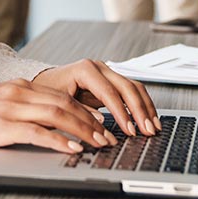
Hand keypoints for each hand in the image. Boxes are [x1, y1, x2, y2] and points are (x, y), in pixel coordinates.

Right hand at [0, 76, 120, 154]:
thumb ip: (27, 103)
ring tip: (97, 142)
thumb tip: (53, 116)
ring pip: (56, 115)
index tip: (100, 121)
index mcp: (21, 86)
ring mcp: (12, 108)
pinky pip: (38, 133)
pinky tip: (71, 147)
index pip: (61, 95)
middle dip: (89, 121)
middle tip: (106, 135)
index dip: (84, 108)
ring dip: (81, 130)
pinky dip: (58, 140)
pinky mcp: (5, 126)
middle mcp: (20, 93)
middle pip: (64, 104)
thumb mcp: (4, 99)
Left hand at [32, 59, 160, 138]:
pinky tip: (148, 119)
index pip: (109, 92)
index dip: (122, 112)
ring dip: (145, 107)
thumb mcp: (60, 103)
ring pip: (133, 86)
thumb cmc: (49, 91)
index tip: (130, 130)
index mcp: (85, 69)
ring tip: (153, 127)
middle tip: (147, 130)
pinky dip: (142, 104)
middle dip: (139, 110)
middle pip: (126, 87)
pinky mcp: (111, 80)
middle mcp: (99, 67)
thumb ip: (81, 113)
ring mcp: (106, 72)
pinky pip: (131, 90)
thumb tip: (102, 125)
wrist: (44, 81)